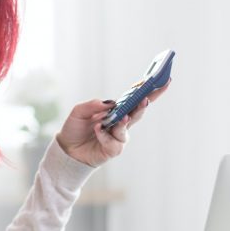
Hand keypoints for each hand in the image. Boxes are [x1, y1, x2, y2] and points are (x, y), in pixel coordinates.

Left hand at [55, 80, 169, 166]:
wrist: (67, 149)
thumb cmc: (75, 129)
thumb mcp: (79, 112)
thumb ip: (93, 105)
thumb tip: (111, 103)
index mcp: (115, 110)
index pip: (134, 99)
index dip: (149, 91)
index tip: (162, 81)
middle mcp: (120, 123)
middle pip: (137, 112)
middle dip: (143, 105)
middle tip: (145, 99)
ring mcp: (118, 137)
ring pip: (126, 128)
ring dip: (123, 122)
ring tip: (122, 117)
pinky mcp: (113, 149)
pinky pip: (113, 142)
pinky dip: (104, 135)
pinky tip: (97, 130)